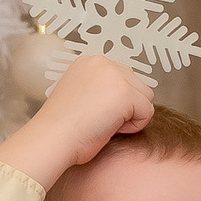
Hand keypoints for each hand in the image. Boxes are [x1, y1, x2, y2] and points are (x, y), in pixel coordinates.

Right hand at [0, 53, 154, 189]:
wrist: (52, 138)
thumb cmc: (63, 127)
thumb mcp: (81, 95)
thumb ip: (101, 89)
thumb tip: (122, 99)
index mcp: (90, 62)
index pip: (124, 78)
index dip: (116, 102)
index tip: (95, 113)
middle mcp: (103, 62)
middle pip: (138, 86)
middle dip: (127, 107)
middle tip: (100, 120)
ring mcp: (115, 75)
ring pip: (145, 98)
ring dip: (131, 115)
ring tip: (105, 123)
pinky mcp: (126, 92)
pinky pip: (147, 112)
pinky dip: (133, 127)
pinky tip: (110, 128)